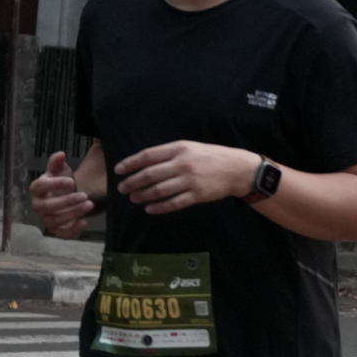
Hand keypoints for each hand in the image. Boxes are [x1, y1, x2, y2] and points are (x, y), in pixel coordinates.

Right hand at [31, 152, 95, 238]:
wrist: (65, 196)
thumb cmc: (61, 183)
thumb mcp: (60, 170)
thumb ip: (57, 163)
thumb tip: (61, 154)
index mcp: (37, 189)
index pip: (39, 187)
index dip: (54, 184)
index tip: (71, 181)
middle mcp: (38, 205)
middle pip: (47, 207)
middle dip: (66, 202)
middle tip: (84, 195)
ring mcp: (46, 219)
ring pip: (56, 220)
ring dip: (73, 213)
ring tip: (90, 205)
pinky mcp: (56, 229)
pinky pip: (62, 234)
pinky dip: (73, 231)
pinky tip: (84, 222)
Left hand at [115, 141, 256, 214]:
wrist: (237, 169)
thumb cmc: (212, 156)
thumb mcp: (190, 147)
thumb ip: (170, 153)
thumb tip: (145, 163)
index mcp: (179, 149)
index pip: (148, 156)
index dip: (131, 163)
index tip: (119, 170)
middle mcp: (183, 164)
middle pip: (150, 175)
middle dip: (132, 182)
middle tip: (122, 189)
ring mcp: (190, 181)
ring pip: (159, 190)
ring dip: (143, 195)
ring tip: (134, 198)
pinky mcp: (197, 195)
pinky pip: (173, 203)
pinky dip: (159, 207)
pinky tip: (150, 208)